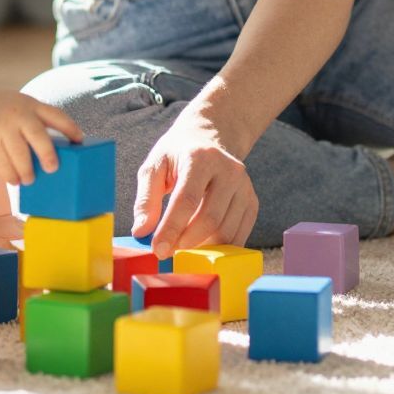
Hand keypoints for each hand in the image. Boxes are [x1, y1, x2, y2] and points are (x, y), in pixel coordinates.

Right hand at [0, 89, 81, 184]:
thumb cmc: (1, 112)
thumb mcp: (20, 106)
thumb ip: (35, 122)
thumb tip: (54, 154)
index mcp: (31, 105)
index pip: (56, 115)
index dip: (70, 128)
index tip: (80, 141)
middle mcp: (18, 114)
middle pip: (38, 135)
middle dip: (48, 154)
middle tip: (53, 169)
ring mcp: (1, 126)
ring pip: (19, 153)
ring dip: (27, 170)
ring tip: (30, 179)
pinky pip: (1, 162)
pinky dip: (10, 174)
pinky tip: (15, 181)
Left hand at [132, 111, 256, 258]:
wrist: (209, 139)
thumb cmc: (177, 156)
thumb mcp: (154, 167)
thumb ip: (146, 199)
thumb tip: (141, 232)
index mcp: (201, 157)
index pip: (188, 199)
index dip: (172, 228)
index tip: (157, 250)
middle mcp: (229, 170)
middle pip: (210, 218)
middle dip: (186, 243)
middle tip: (167, 254)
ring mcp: (244, 187)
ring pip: (226, 231)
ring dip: (202, 249)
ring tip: (181, 250)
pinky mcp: (252, 202)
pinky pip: (238, 235)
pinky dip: (218, 249)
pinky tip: (201, 248)